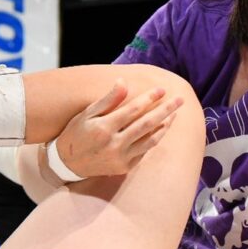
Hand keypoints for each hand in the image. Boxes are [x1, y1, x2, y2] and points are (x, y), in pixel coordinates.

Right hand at [53, 78, 184, 178]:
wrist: (67, 164)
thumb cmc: (76, 133)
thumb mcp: (87, 114)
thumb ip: (108, 100)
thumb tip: (123, 81)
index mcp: (103, 128)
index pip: (132, 110)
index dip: (149, 99)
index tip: (162, 89)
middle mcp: (114, 144)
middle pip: (147, 124)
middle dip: (166, 110)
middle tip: (180, 100)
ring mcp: (121, 158)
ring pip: (150, 139)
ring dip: (165, 125)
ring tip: (176, 113)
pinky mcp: (125, 167)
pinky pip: (145, 151)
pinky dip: (155, 139)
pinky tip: (163, 128)